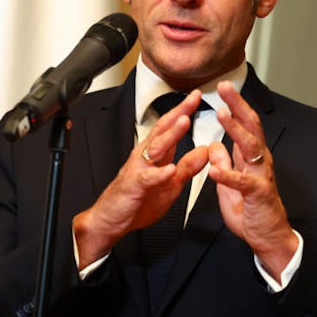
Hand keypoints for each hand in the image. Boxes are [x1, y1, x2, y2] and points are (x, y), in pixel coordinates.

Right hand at [73, 90, 208, 268]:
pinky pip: (147, 178)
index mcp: (155, 154)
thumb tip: (205, 151)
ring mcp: (139, 169)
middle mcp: (145, 156)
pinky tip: (169, 170)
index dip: (184, 110)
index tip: (197, 96)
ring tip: (184, 122)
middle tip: (192, 100)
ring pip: (156, 147)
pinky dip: (159, 174)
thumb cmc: (137, 200)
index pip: (170, 126)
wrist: (111, 220)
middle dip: (178, 113)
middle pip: (163, 129)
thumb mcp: (170, 183)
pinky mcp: (134, 186)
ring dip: (171, 134)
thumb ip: (187, 167)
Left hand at [208, 81, 297, 281]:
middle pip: (251, 126)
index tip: (222, 87)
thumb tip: (214, 145)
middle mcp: (260, 161)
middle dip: (237, 105)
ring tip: (221, 114)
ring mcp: (261, 176)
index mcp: (251, 157)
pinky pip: (243, 182)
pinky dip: (228, 175)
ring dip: (235, 129)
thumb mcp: (230, 182)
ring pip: (250, 146)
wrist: (268, 237)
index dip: (234, 105)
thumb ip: (225, 162)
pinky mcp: (258, 194)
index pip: (245, 124)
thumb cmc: (250, 209)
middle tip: (224, 87)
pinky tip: (214, 171)